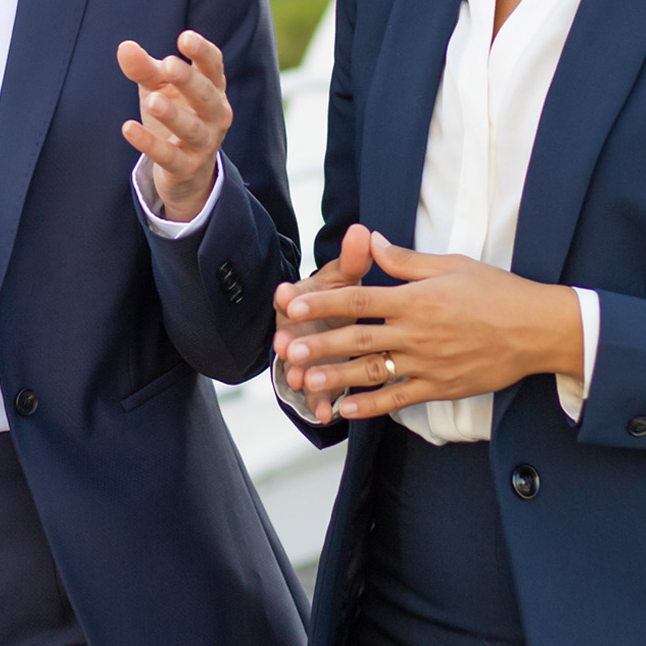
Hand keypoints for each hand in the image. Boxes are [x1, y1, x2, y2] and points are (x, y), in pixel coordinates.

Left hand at [118, 30, 232, 225]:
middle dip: (190, 81)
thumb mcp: (159, 89)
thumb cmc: (176, 116)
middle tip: (169, 65)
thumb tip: (124, 47)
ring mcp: (204, 143)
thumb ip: (145, 69)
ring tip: (152, 101)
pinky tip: (128, 129)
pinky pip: (169, 156)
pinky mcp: (187, 168)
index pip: (213, 67)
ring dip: (173, 115)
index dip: (202, 52)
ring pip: (192, 129)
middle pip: (207, 96)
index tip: (185, 37)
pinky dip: (149, 144)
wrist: (187, 171)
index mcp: (212, 89)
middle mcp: (215, 115)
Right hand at [271, 225, 377, 417]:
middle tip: (283, 343)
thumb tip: (362, 232)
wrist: (325, 327)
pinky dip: (320, 404)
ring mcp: (304, 358)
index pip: (292, 296)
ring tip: (298, 380)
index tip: (285, 293)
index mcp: (302, 300)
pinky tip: (328, 413)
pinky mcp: (315, 382)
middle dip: (287, 338)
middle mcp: (296, 330)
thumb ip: (353, 259)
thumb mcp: (343, 277)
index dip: (289, 295)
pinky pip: (316, 395)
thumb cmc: (338, 298)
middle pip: (290, 334)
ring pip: (299, 367)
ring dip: (298, 373)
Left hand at [276, 231, 582, 429]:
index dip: (325, 302)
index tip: (295, 304)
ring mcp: (428, 364)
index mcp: (418, 298)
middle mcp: (418, 332)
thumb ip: (406, 260)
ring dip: (335, 377)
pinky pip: (399, 399)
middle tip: (286, 350)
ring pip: (372, 372)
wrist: (537, 330)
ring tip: (303, 381)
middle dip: (319, 344)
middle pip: (358, 338)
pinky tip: (345, 410)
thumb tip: (370, 240)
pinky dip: (370, 407)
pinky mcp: (440, 387)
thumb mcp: (452, 265)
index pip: (361, 298)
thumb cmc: (497, 292)